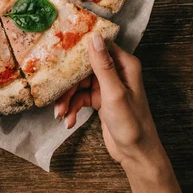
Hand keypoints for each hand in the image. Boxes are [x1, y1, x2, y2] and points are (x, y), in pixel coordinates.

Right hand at [54, 33, 180, 192]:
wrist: (136, 155)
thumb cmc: (132, 124)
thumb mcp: (114, 93)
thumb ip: (103, 66)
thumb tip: (94, 36)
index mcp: (124, 64)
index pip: (98, 46)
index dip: (79, 47)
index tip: (60, 49)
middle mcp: (115, 71)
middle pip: (84, 67)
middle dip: (69, 83)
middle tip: (57, 95)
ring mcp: (106, 85)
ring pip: (79, 83)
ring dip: (68, 98)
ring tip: (60, 114)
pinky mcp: (99, 99)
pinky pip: (80, 97)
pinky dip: (73, 107)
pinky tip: (69, 120)